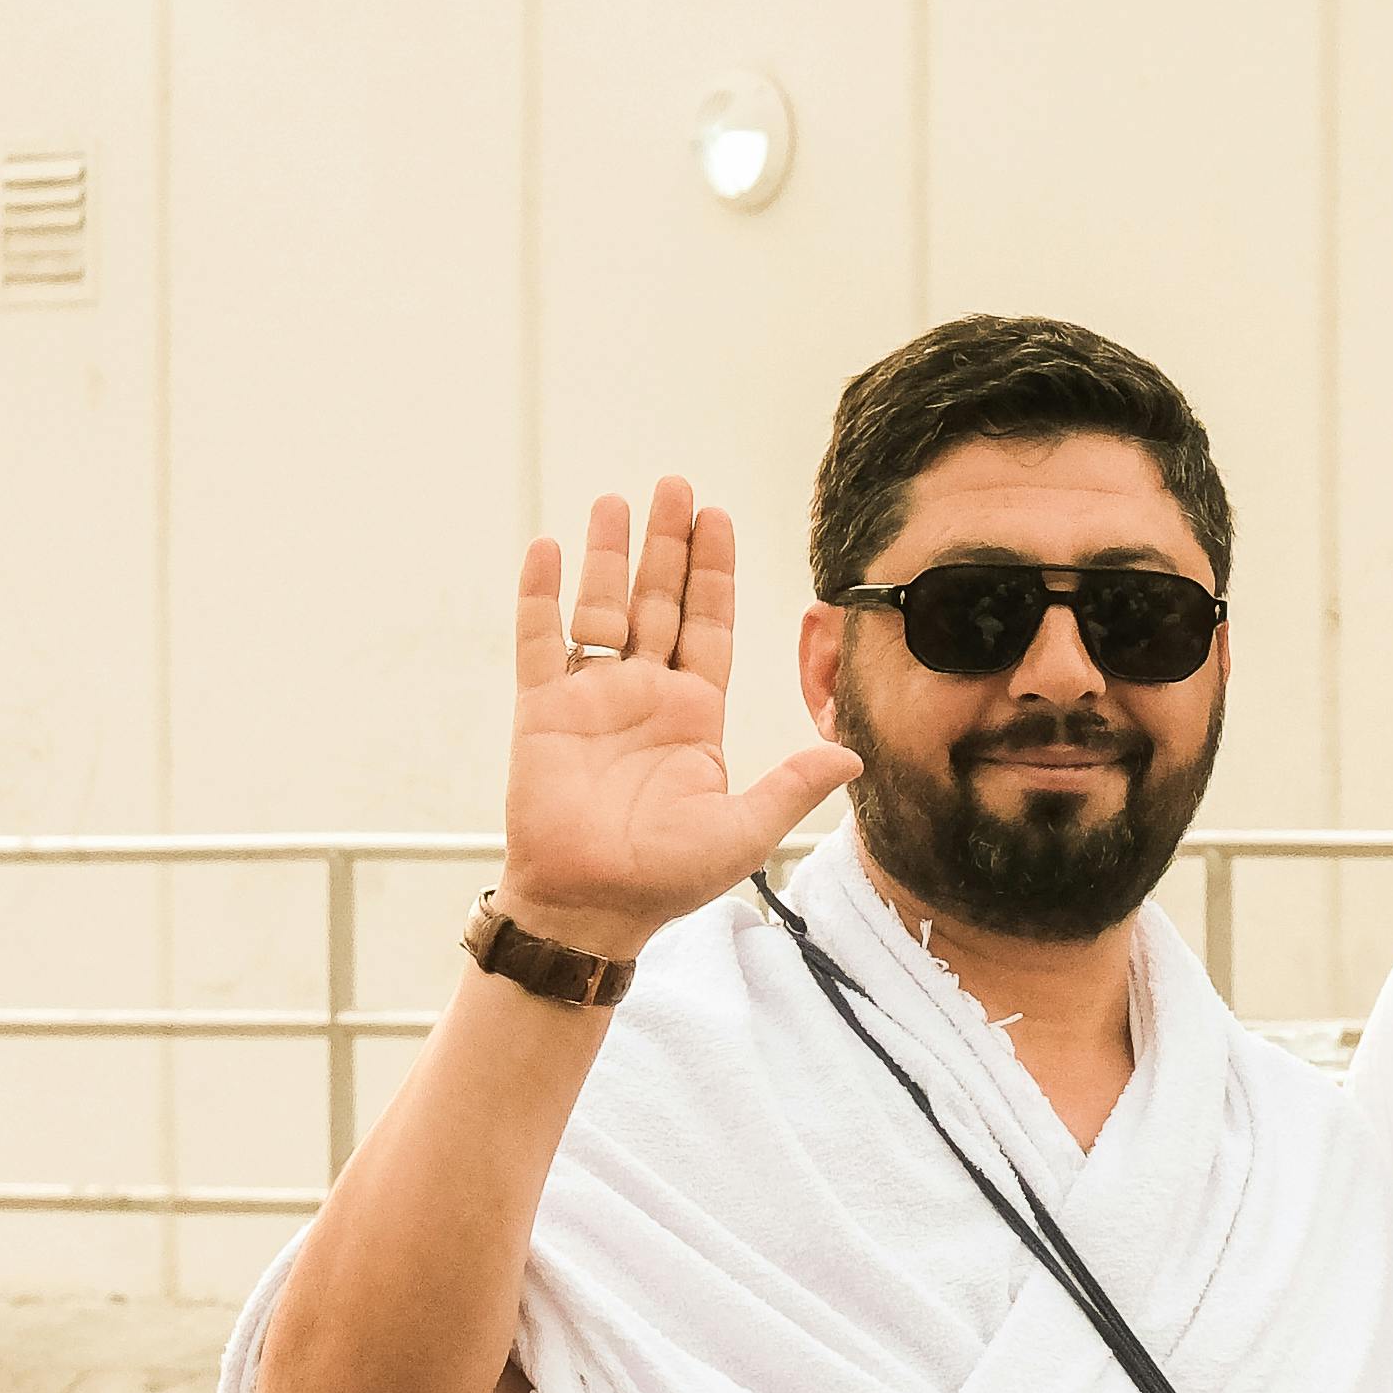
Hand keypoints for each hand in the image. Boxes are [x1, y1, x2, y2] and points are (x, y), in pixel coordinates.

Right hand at [504, 484, 858, 954]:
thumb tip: (853, 757)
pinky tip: (549, 551)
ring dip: (607, 555)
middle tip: (674, 485)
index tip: (718, 517)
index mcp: (694, 713)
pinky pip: (540, 643)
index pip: (709, 624)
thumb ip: (792, 785)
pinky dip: (542, 597)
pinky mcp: (542, 712)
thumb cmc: (665, 879)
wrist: (591, 908)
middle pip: (658, 600)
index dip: (714, 571)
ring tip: (617, 500)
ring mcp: (591, 698)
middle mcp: (644, 694)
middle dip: (667, 544)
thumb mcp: (744, 830)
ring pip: (600, 608)